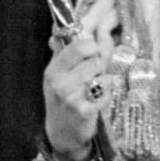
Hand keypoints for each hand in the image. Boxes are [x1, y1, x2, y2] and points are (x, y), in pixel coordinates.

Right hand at [43, 0, 119, 157]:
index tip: (92, 50)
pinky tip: (96, 101)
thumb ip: (63, 51)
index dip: (91, 45)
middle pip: (94, 57)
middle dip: (99, 62)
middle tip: (94, 72)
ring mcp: (71, 96)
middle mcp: (59, 81)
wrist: (62, 133)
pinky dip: (106, 94)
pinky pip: (106, 91)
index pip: (78, 44)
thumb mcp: (58, 75)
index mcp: (54, 69)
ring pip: (102, 73)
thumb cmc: (63, 99)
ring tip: (93, 88)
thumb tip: (59, 27)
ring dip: (103, 79)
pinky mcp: (84, 110)